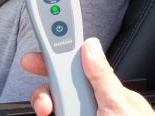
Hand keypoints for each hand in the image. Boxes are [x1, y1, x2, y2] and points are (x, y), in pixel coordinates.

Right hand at [21, 37, 154, 115]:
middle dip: (46, 96)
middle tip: (47, 106)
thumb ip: (102, 77)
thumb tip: (89, 46)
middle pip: (58, 92)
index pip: (75, 68)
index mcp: (107, 92)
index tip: (34, 56)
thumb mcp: (119, 105)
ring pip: (55, 111)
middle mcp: (94, 107)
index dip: (55, 59)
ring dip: (51, 111)